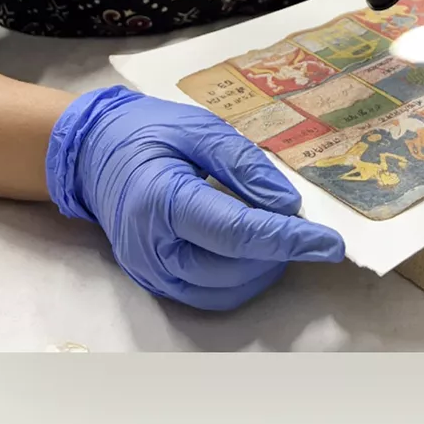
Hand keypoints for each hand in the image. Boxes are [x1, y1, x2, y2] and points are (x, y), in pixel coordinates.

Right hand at [47, 86, 344, 310]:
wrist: (92, 154)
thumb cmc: (148, 132)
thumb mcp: (198, 128)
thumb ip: (244, 165)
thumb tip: (286, 205)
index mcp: (162, 199)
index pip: (236, 232)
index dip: (288, 240)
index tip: (330, 244)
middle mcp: (153, 247)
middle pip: (233, 268)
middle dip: (278, 252)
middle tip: (301, 224)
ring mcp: (150, 272)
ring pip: (224, 290)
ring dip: (262, 268)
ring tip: (276, 232)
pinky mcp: (154, 282)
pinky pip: (208, 294)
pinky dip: (240, 278)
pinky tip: (252, 249)